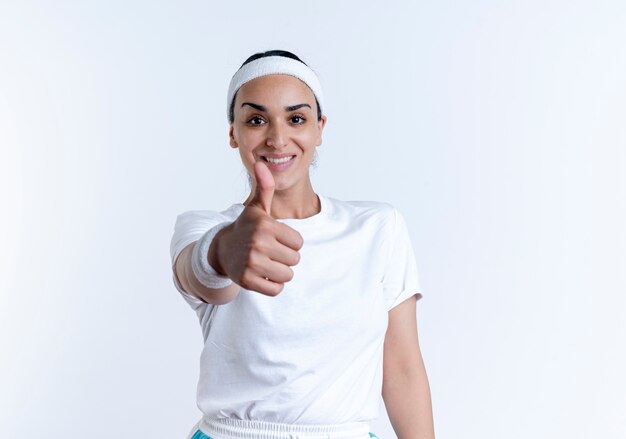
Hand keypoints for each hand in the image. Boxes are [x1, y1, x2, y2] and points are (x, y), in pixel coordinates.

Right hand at [216, 160, 303, 295]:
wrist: (221, 249)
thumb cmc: (246, 228)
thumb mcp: (257, 208)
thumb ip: (265, 187)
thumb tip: (262, 164)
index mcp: (265, 226)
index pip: (299, 242)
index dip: (290, 242)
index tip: (275, 238)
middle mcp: (258, 244)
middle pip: (295, 260)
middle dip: (286, 257)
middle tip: (270, 252)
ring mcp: (251, 264)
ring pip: (287, 275)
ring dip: (280, 272)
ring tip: (266, 263)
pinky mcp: (247, 281)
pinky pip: (276, 289)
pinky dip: (272, 285)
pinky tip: (262, 275)